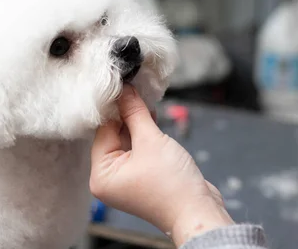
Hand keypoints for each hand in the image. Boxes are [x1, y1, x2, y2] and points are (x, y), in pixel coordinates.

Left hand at [90, 85, 233, 245]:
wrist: (197, 212)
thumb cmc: (172, 185)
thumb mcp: (150, 141)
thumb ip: (135, 113)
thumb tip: (124, 91)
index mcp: (101, 175)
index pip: (103, 131)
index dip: (114, 108)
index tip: (122, 86)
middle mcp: (108, 179)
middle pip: (113, 136)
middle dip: (127, 115)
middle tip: (136, 91)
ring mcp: (125, 180)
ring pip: (126, 141)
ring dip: (137, 123)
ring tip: (145, 101)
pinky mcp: (140, 177)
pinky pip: (137, 150)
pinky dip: (144, 135)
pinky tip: (151, 117)